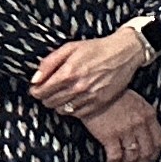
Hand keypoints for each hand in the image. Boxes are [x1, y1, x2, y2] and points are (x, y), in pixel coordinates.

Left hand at [30, 26, 150, 118]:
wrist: (125, 52)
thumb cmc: (98, 48)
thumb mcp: (70, 48)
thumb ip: (49, 63)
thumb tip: (35, 79)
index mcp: (68, 73)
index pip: (40, 92)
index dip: (35, 90)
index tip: (38, 87)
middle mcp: (78, 87)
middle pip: (49, 102)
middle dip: (46, 96)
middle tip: (50, 90)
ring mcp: (90, 97)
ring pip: (62, 110)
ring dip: (59, 103)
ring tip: (63, 94)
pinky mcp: (100, 103)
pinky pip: (78, 114)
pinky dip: (73, 108)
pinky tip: (75, 99)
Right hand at [79, 91, 160, 161]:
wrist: (93, 90)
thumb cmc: (112, 95)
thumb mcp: (136, 102)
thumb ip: (144, 117)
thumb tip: (147, 134)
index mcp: (149, 115)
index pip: (159, 141)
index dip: (154, 156)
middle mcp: (141, 124)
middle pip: (147, 152)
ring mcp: (126, 130)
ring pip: (132, 157)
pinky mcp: (110, 135)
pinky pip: (115, 157)